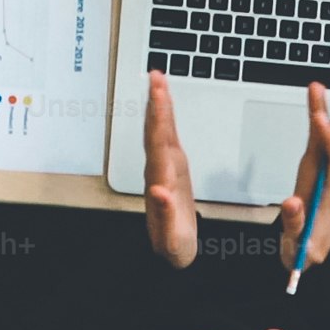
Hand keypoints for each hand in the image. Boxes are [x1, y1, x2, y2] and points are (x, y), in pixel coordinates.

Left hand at [141, 71, 199, 267]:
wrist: (171, 254)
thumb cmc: (172, 248)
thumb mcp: (171, 239)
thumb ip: (165, 216)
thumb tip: (159, 191)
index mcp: (159, 180)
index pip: (157, 142)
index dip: (158, 116)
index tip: (159, 93)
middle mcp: (158, 169)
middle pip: (156, 130)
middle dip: (157, 102)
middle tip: (157, 75)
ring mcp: (164, 167)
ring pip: (160, 130)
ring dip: (159, 105)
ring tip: (158, 79)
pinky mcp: (173, 168)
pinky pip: (167, 136)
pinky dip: (166, 116)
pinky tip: (165, 103)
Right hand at [274, 82, 329, 272]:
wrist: (315, 257)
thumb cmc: (307, 249)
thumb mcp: (299, 244)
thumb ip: (295, 223)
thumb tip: (290, 201)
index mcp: (323, 194)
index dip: (329, 138)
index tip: (319, 118)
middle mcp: (322, 180)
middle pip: (329, 143)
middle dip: (324, 114)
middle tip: (316, 88)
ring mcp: (317, 175)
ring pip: (323, 140)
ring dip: (321, 113)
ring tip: (315, 89)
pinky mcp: (311, 173)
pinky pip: (316, 144)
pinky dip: (315, 124)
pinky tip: (314, 108)